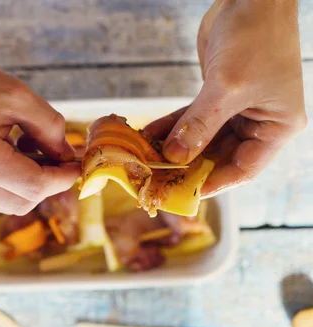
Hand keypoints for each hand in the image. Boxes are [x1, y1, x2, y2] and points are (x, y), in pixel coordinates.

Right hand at [0, 46, 79, 214]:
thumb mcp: (16, 94)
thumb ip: (49, 126)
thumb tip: (67, 155)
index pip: (34, 186)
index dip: (62, 177)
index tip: (76, 163)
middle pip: (22, 202)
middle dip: (47, 183)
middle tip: (57, 156)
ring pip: (7, 203)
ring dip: (27, 183)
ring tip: (27, 148)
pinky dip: (7, 181)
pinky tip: (6, 153)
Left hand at [145, 0, 305, 196]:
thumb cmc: (255, 38)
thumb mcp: (228, 87)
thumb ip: (200, 125)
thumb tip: (175, 157)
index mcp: (277, 127)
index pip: (244, 169)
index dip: (212, 183)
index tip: (181, 192)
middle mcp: (258, 122)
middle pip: (219, 157)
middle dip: (187, 166)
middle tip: (156, 178)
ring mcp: (236, 109)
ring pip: (201, 139)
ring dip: (173, 147)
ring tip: (145, 158)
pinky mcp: (216, 96)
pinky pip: (191, 119)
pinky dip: (170, 127)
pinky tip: (146, 136)